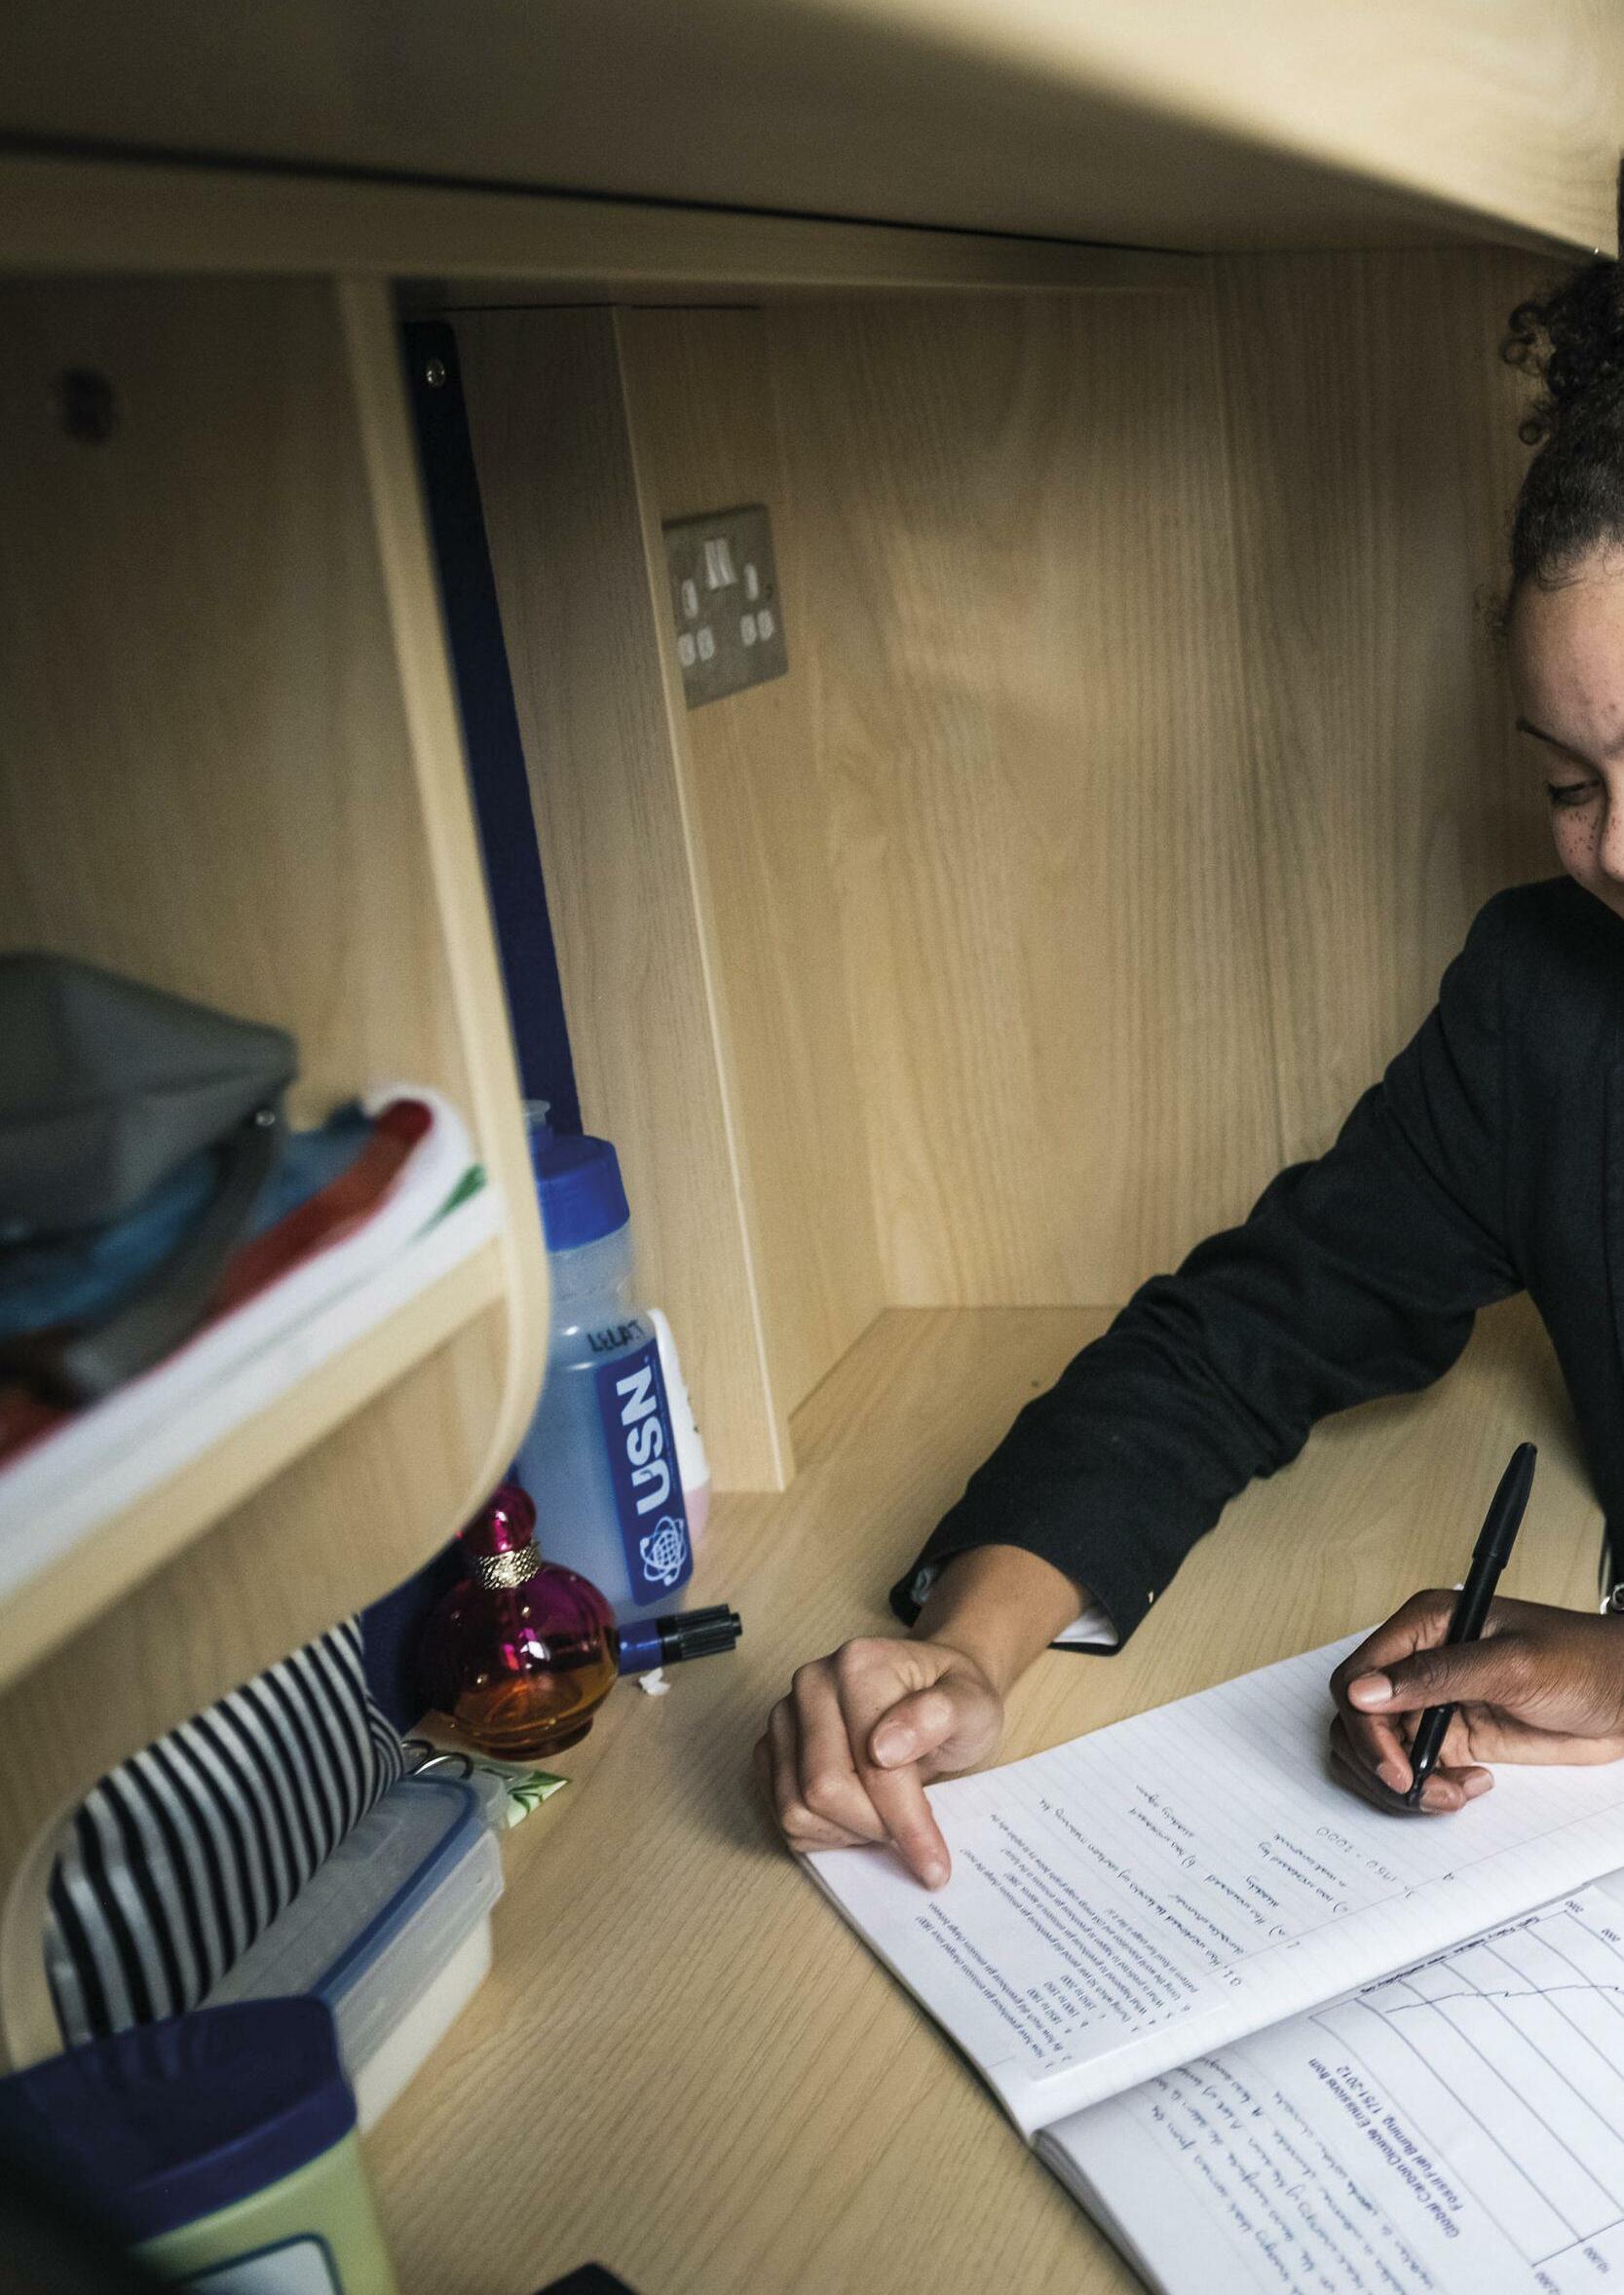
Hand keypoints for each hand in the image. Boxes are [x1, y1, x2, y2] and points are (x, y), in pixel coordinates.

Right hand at [754, 1636, 1005, 1886]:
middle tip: (913, 1832)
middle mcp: (811, 1684)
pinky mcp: (770, 1748)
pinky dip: (823, 1832)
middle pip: (823, 1790)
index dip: (906, 1822)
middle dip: (875, 1826)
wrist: (931, 1691)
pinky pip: (781, 1814)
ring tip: (886, 1817)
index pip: (872, 1766)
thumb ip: (939, 1717)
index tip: (935, 1865)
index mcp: (859, 1666)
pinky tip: (857, 1815)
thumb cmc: (953, 1700)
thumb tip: (883, 1749)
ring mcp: (784, 1716)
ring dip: (847, 1832)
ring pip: (796, 1808)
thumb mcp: (973, 1704)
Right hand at [1329, 1592, 1623, 1813]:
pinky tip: (1469, 1788)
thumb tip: (1365, 1692)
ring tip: (1448, 1794)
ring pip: (1377, 1750)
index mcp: (1424, 1626)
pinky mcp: (1453, 1736)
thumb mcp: (1512, 1664)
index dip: (1365, 1727)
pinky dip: (1428, 1790)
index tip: (1394, 1767)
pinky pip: (1414, 1770)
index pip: (1357, 1677)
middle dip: (1379, 1762)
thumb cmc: (1584, 1661)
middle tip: (1418, 1790)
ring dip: (1402, 1783)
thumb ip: (1437, 1676)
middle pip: (1357, 1719)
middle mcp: (1419, 1663)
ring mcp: (1434, 1702)